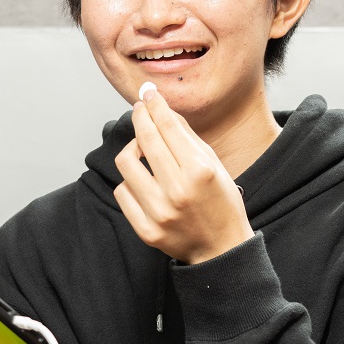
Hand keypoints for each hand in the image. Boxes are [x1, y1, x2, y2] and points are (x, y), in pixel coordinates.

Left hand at [114, 87, 253, 263]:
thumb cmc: (221, 202)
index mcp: (200, 171)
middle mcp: (178, 191)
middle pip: (144, 139)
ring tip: (143, 150)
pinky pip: (123, 192)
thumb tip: (161, 109)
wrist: (221, 249)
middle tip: (140, 110)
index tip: (147, 94)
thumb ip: (187, 136)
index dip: (154, 105)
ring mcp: (159, 213)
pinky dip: (130, 181)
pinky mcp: (146, 231)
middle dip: (140, 117)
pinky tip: (143, 181)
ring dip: (133, 150)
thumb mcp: (214, 164)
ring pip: (126, 163)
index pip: (167, 126)